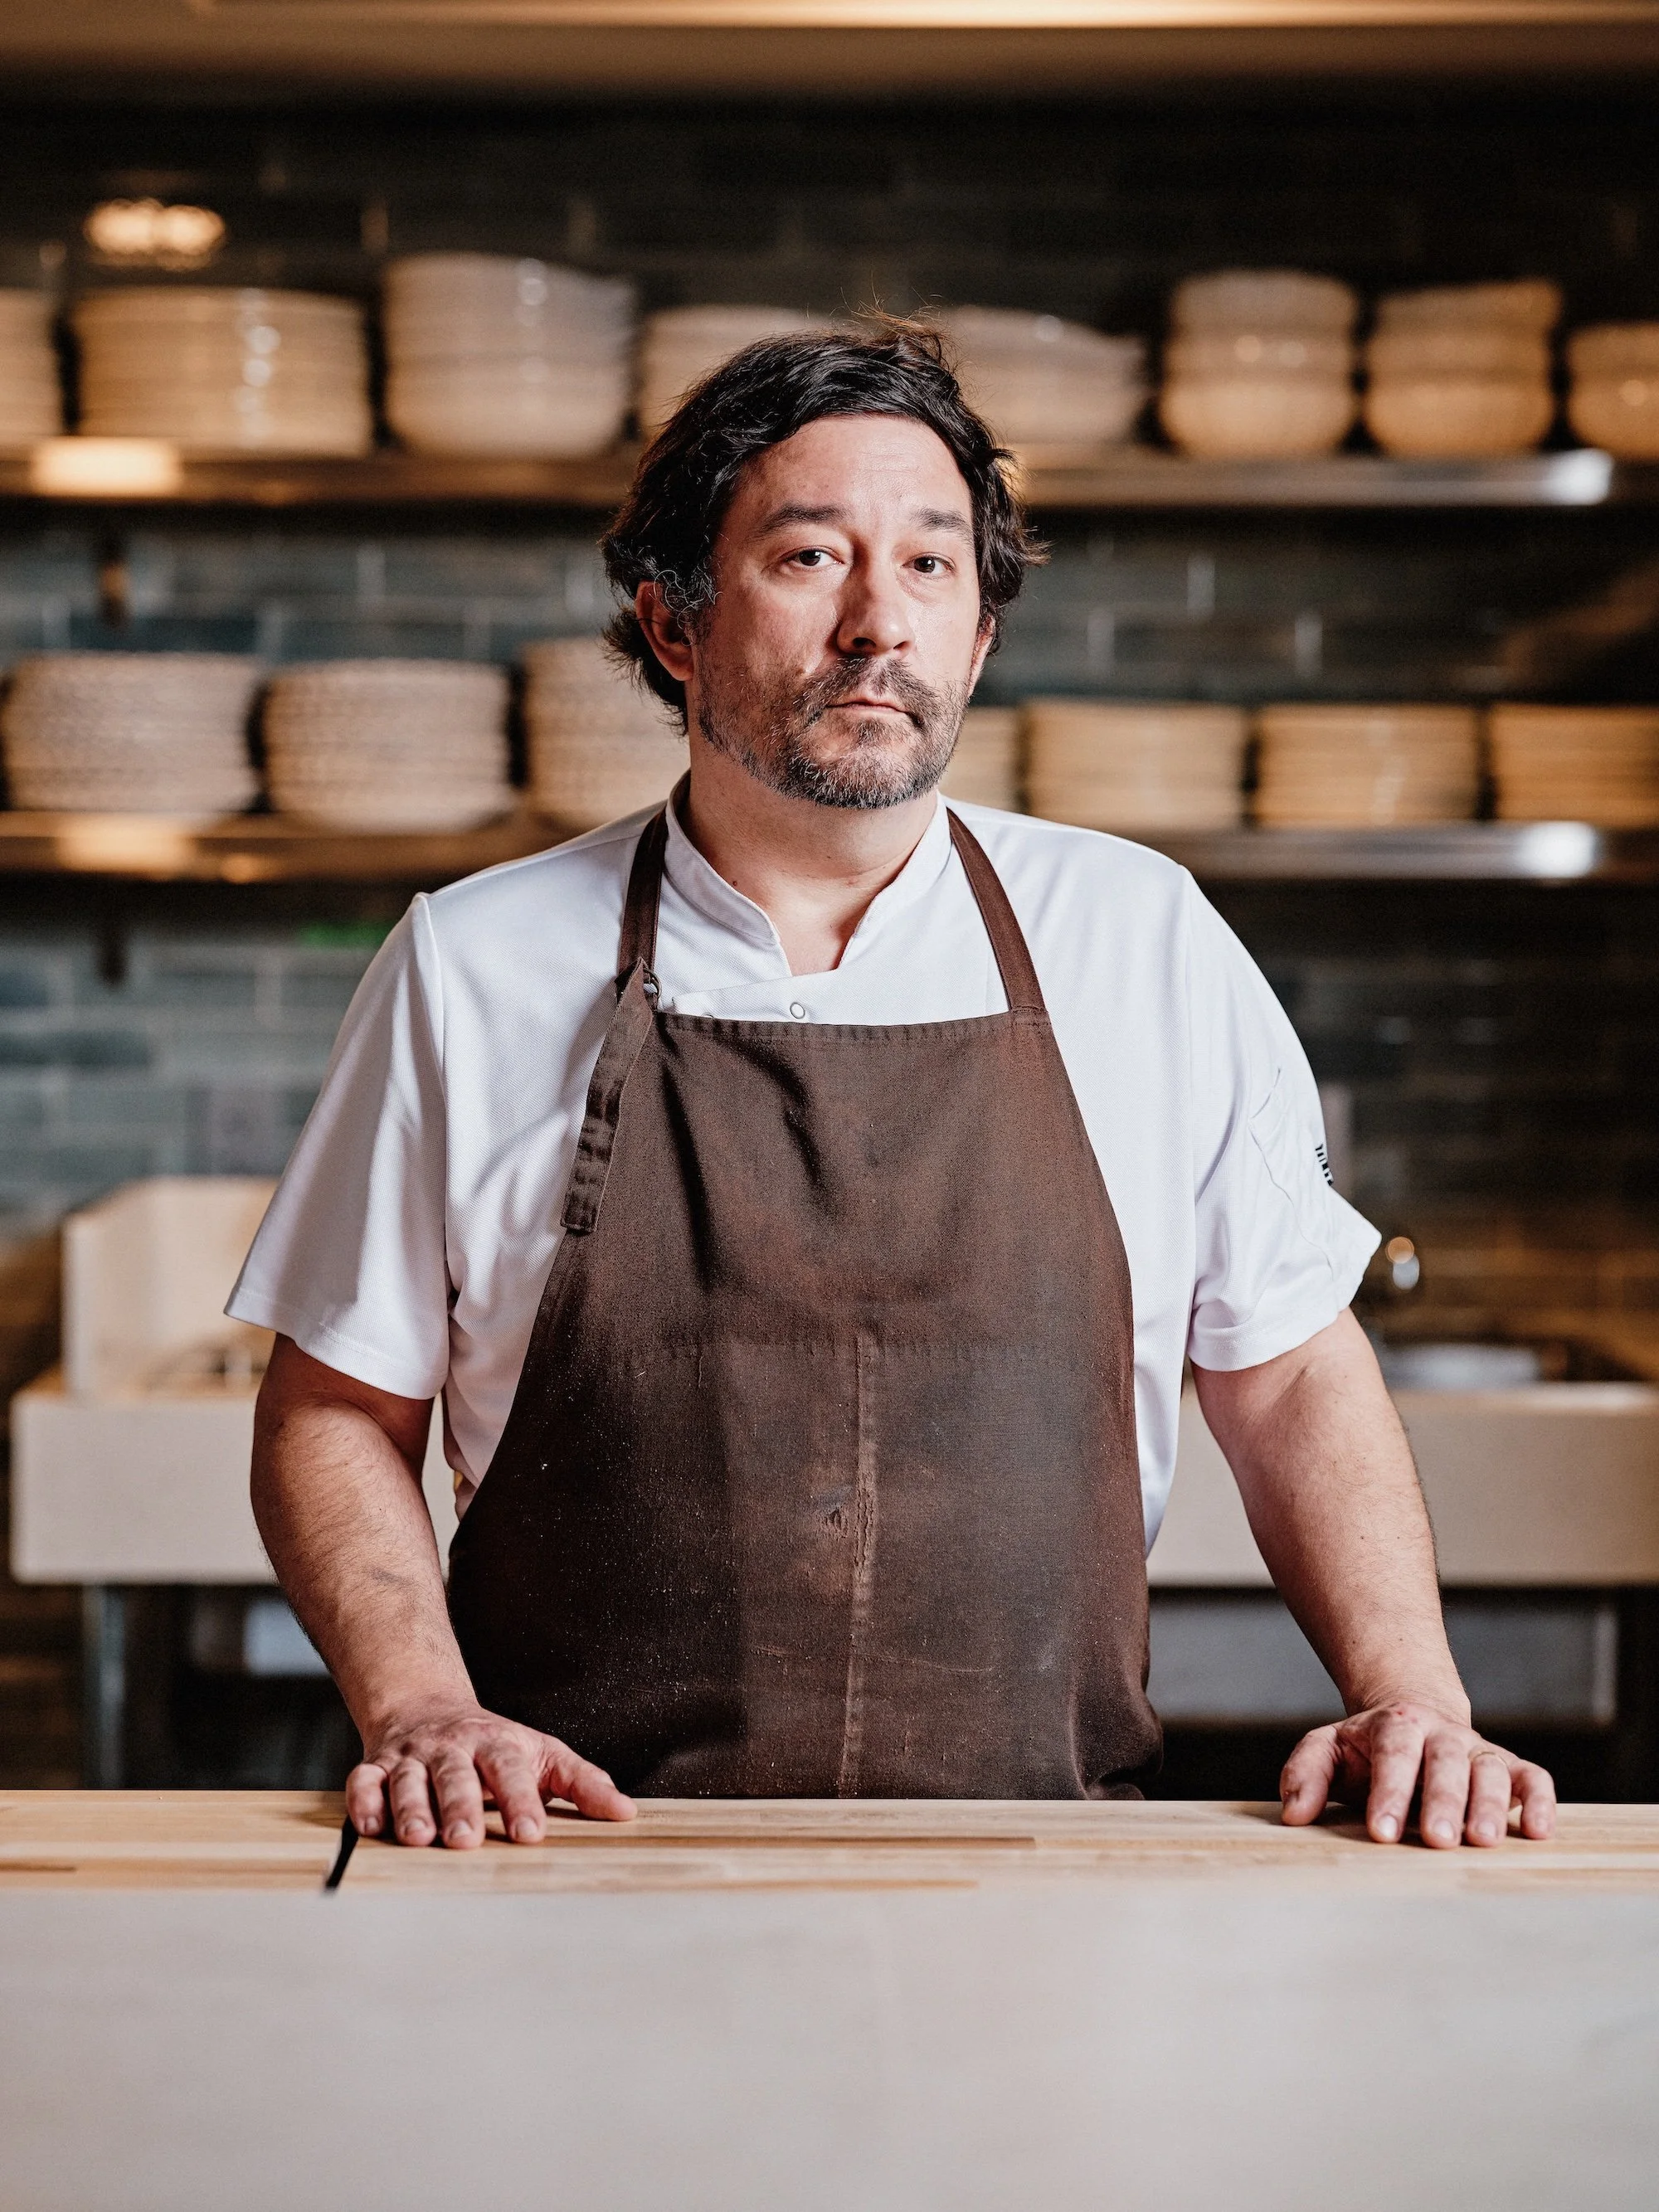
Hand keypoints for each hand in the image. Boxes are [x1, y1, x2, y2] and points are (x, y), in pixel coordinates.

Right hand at [347, 1702, 635, 1847]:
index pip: (511, 1769)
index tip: (531, 1833)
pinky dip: (364, 1801)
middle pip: (457, 1775)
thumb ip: (581, 1782)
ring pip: (409, 1780)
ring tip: (417, 1838)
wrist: (428, 1708)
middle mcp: (453, 1749)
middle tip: (466, 1840)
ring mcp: (413, 1757)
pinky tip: (369, 1826)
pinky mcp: (377, 1767)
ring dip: (411, 1808)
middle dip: (461, 1807)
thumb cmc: (495, 1746)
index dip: (521, 1800)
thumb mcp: (542, 1754)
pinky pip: (364, 1781)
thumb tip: (626, 1812)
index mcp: (497, 1744)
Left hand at [1281, 1700, 1555, 1847]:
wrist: (1412, 1718)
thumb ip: (1307, 1773)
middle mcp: (1442, 1734)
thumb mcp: (1328, 1749)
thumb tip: (1294, 1814)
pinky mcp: (1510, 1767)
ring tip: (1484, 1841)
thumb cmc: (1366, 1748)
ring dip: (1492, 1804)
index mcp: (1395, 1724)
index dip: (1388, 1791)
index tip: (1380, 1832)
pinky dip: (1540, 1801)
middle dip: (1443, 1800)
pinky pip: (1533, 1778)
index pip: (1393, 1753)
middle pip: (1446, 1761)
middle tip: (1437, 1838)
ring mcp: (1478, 1749)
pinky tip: (1539, 1832)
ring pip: (1493, 1770)